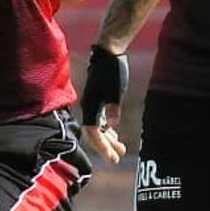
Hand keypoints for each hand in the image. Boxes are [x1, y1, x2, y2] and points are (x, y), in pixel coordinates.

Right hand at [80, 44, 129, 163]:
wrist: (108, 52)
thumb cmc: (113, 70)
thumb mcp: (115, 90)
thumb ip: (112, 107)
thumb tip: (110, 125)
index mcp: (91, 105)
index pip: (93, 132)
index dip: (102, 147)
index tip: (113, 158)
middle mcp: (89, 105)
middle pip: (93, 132)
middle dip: (105, 146)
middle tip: (117, 158)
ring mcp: (93, 102)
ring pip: (97, 126)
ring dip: (107, 138)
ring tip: (120, 148)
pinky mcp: (98, 97)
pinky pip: (99, 119)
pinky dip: (106, 128)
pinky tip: (114, 133)